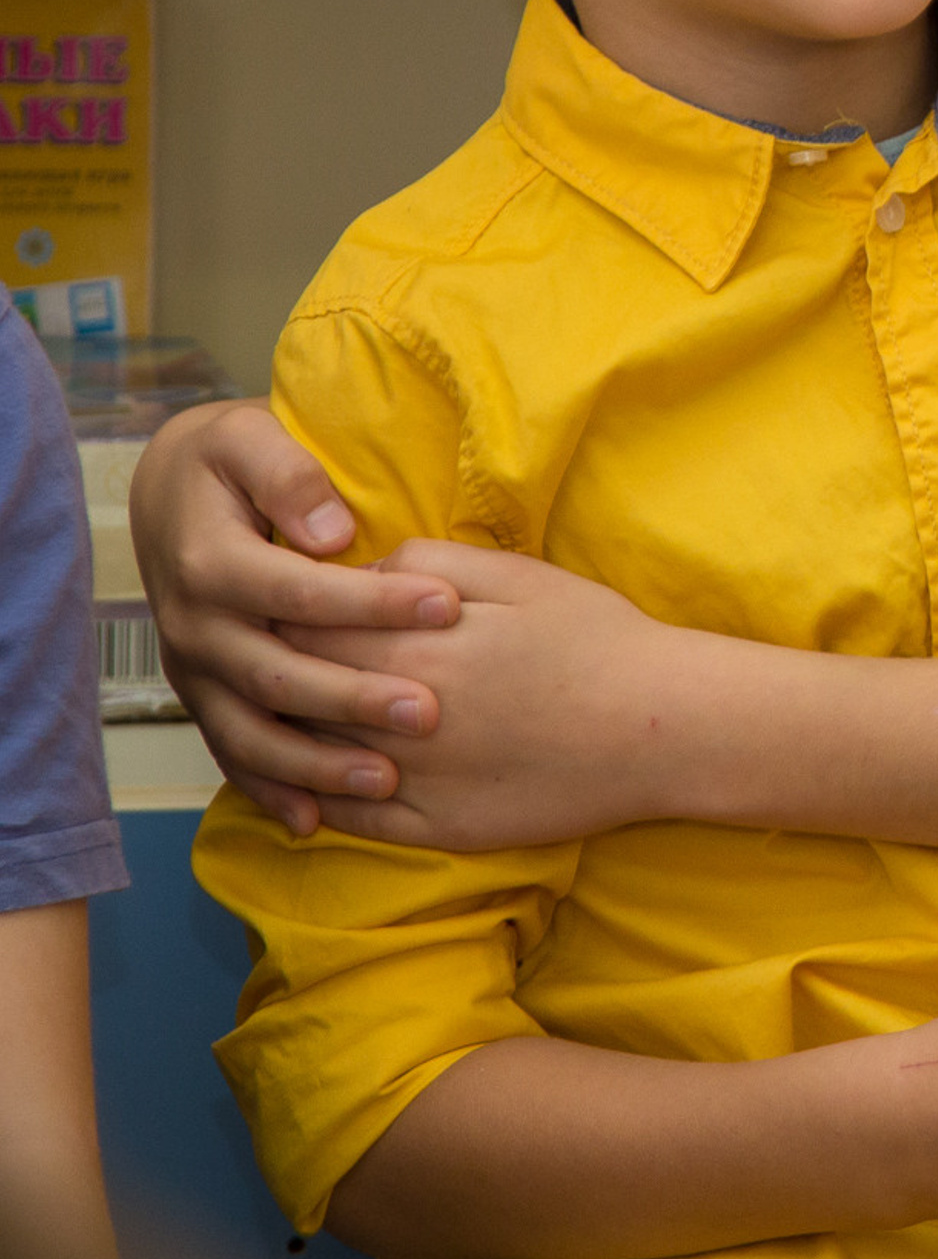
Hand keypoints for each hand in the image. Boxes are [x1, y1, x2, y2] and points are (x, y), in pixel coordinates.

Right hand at [130, 399, 458, 834]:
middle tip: (429, 713)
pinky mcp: (204, 695)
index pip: (299, 590)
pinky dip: (270, 790)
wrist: (169, 491)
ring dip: (316, 763)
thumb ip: (288, 475)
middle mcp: (195, 627)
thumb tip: (332, 529)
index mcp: (212, 562)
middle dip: (355, 698)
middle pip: (279, 674)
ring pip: (252, 732)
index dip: (371, 602)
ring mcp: (196, 670)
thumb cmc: (227, 458)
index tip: (446, 608)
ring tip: (387, 781)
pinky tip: (315, 821)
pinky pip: (232, 753)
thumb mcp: (249, 437)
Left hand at [288, 542, 694, 851]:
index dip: (284, 611)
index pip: (310, 626)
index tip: (274, 600)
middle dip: (273, 669)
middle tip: (261, 652)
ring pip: (314, 760)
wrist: (659, 726)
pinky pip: (353, 821)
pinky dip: (320, 801)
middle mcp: (402, 717)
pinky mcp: (437, 829)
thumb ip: (432, 564)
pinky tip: (312, 784)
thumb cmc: (596, 638)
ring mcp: (417, 781)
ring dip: (285, 737)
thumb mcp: (520, 576)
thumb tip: (362, 570)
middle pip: (300, 692)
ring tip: (276, 715)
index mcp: (419, 645)